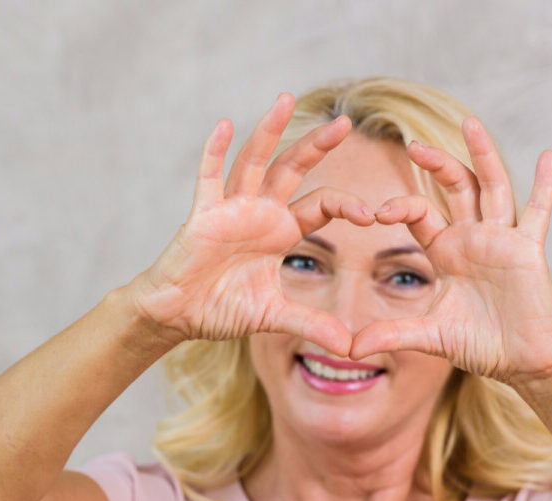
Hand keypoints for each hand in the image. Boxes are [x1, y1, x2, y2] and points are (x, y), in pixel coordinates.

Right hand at [131, 94, 374, 356]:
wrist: (178, 315)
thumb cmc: (221, 308)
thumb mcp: (274, 316)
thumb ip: (311, 324)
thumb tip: (350, 348)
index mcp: (280, 231)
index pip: (321, 206)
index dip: (346, 206)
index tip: (373, 216)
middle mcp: (259, 212)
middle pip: (293, 169)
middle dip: (317, 146)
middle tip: (346, 122)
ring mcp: (230, 209)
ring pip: (253, 162)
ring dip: (268, 132)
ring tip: (284, 99)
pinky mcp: (203, 215)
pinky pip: (208, 178)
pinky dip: (213, 152)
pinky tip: (224, 124)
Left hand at [350, 117, 551, 384]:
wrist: (520, 360)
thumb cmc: (479, 344)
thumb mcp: (428, 337)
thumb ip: (391, 336)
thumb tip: (349, 350)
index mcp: (446, 251)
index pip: (420, 214)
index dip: (400, 207)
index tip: (377, 213)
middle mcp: (473, 237)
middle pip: (453, 188)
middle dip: (435, 164)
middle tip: (412, 144)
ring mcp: (502, 239)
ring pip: (492, 187)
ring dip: (482, 155)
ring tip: (469, 123)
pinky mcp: (529, 249)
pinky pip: (539, 212)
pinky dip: (545, 185)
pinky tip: (548, 156)